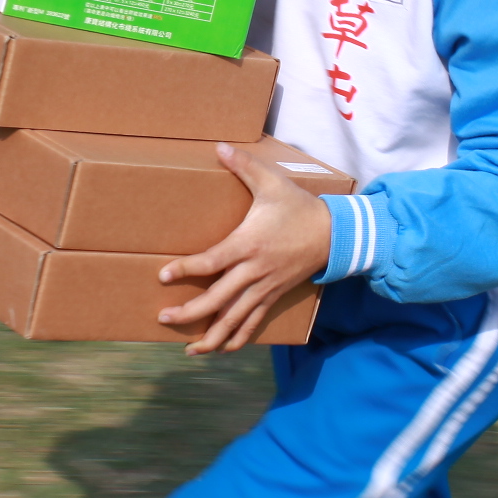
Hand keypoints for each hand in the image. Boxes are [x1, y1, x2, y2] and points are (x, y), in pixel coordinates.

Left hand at [158, 144, 332, 355]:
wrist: (334, 234)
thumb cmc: (299, 207)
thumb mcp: (272, 183)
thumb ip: (244, 166)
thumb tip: (220, 146)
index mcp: (248, 244)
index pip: (211, 261)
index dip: (186, 270)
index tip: (163, 275)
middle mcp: (254, 271)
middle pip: (218, 299)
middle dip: (190, 312)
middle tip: (163, 319)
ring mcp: (264, 287)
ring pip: (235, 318)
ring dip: (211, 336)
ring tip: (189, 350)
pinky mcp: (274, 296)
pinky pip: (253, 322)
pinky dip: (237, 338)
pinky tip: (220, 350)